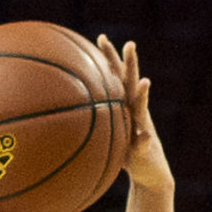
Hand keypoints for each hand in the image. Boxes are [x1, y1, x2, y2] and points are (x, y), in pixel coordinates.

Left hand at [96, 36, 173, 194]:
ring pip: (142, 108)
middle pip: (132, 83)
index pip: (116, 77)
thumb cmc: (125, 154)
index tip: (101, 38)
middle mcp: (136, 111)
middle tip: (130, 44)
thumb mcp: (107, 136)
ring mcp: (143, 127)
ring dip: (143, 95)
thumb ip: (91, 124)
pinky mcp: (146, 147)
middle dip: (131, 64)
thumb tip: (61, 117)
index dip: (109, 58)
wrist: (150, 173)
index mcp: (124, 105)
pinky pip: (143, 142)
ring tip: (144, 82)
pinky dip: (143, 138)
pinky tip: (145, 134)